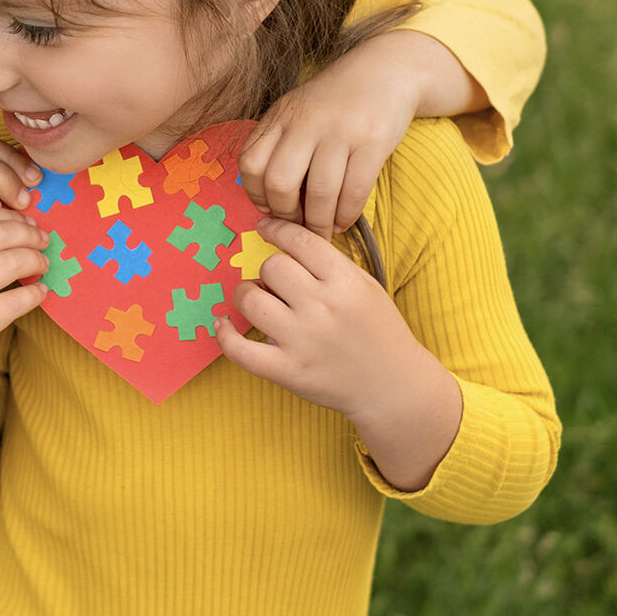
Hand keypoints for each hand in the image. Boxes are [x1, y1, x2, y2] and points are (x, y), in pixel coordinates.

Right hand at [0, 205, 48, 468]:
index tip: (28, 222)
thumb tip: (20, 216)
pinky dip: (35, 293)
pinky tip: (40, 290)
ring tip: (43, 263)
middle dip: (28, 234)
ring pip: (10, 263)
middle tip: (42, 239)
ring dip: (35, 260)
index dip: (11, 216)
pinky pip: (16, 300)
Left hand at [215, 217, 460, 489]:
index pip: (299, 240)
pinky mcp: (288, 371)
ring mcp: (303, 341)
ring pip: (250, 300)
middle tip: (276, 284)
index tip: (264, 229)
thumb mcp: (364, 285)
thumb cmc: (377, 330)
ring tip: (256, 301)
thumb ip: (328, 263)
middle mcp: (323, 308)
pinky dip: (224, 335)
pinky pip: (240, 349)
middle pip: (272, 267)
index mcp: (346, 282)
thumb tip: (282, 238)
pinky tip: (222, 324)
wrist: (394, 387)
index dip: (275, 229)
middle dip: (268, 270)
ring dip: (246, 295)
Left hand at [240, 31, 434, 238]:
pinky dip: (346, 215)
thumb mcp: (296, 112)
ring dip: (319, 223)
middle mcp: (305, 122)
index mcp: (281, 116)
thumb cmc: (334, 101)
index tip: (268, 209)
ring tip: (322, 231)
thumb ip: (278, 144)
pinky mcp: (373, 142)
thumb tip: (266, 198)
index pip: (250, 163)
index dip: (255, 194)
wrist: (384, 70)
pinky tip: (343, 221)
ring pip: (320, 192)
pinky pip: (355, 191)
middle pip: (280, 182)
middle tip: (297, 225)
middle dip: (286, 214)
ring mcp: (340, 131)